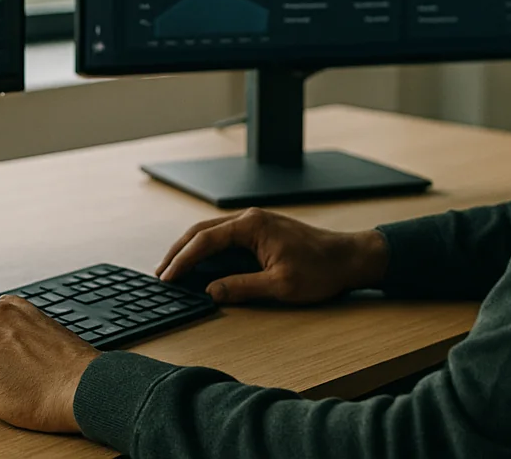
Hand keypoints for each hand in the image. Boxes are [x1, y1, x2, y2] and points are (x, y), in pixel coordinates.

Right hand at [157, 207, 388, 305]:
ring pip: (212, 232)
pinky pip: (225, 237)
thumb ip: (242, 287)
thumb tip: (211, 292)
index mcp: (252, 226)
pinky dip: (207, 249)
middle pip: (202, 231)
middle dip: (178, 251)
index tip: (166, 277)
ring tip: (173, 269)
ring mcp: (256, 223)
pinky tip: (201, 264)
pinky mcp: (261, 232)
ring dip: (191, 249)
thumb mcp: (281, 286)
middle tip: (160, 273)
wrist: (349, 258)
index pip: (205, 241)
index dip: (182, 260)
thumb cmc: (321, 269)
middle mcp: (251, 219)